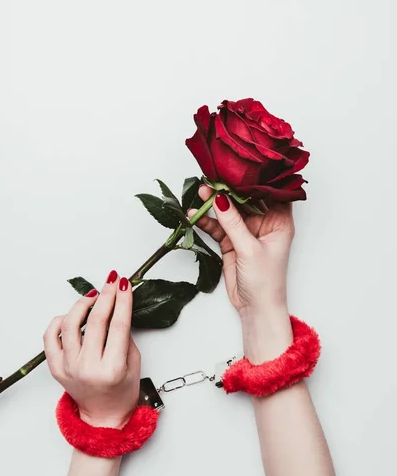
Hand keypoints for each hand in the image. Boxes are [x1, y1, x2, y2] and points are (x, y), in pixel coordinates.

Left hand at [44, 271, 139, 428]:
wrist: (103, 417)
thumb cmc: (121, 392)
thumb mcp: (134, 364)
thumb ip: (125, 337)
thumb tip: (116, 309)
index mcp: (112, 369)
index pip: (119, 325)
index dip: (122, 301)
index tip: (124, 285)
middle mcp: (89, 368)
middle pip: (96, 321)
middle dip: (106, 296)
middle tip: (111, 282)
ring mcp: (70, 368)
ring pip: (71, 324)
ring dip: (83, 304)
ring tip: (92, 297)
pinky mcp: (56, 368)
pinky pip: (50, 337)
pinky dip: (59, 321)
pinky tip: (70, 316)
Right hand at [189, 188, 294, 362]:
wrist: (256, 308)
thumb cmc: (265, 281)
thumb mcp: (249, 248)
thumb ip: (233, 222)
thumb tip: (219, 198)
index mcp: (280, 221)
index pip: (269, 192)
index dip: (255, 179)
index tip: (238, 167)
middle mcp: (264, 223)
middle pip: (245, 199)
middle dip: (228, 189)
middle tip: (212, 177)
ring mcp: (246, 232)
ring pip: (228, 212)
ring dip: (213, 204)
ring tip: (199, 192)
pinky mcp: (232, 242)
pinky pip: (218, 226)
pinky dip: (206, 221)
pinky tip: (194, 214)